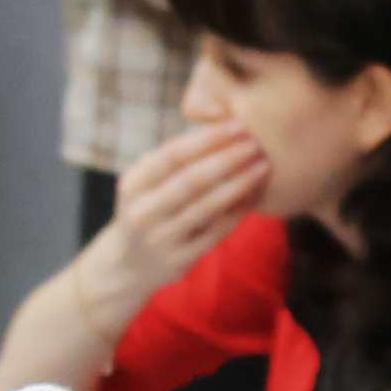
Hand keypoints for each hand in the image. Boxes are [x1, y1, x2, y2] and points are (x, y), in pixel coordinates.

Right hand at [96, 118, 267, 289]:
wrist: (128, 266)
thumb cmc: (149, 209)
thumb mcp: (144, 183)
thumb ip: (172, 158)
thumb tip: (217, 124)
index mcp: (133, 184)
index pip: (172, 155)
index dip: (207, 138)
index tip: (238, 125)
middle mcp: (142, 212)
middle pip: (191, 180)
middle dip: (227, 159)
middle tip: (255, 144)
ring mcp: (161, 239)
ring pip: (206, 208)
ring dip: (238, 185)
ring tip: (262, 167)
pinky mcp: (179, 260)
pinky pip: (215, 233)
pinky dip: (237, 213)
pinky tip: (255, 196)